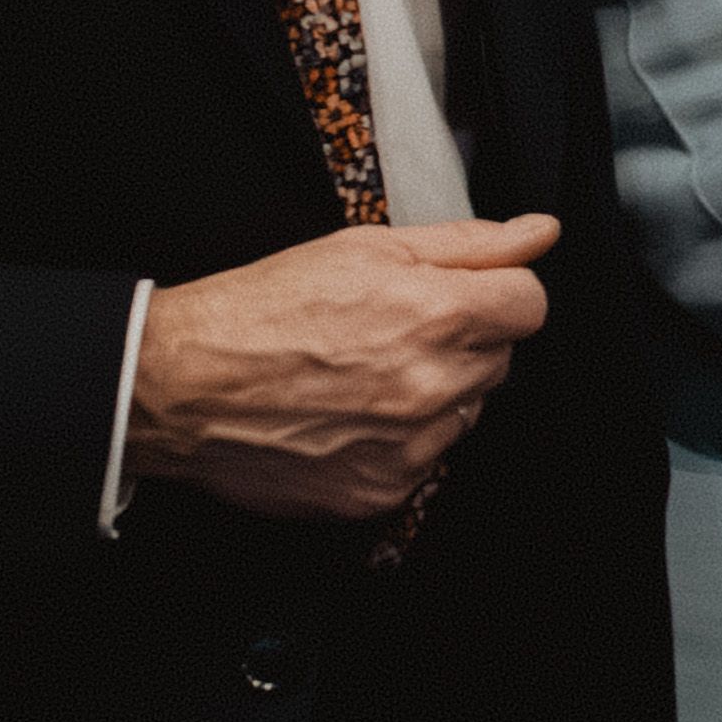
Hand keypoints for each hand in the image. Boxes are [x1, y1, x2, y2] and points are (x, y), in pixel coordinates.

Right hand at [127, 211, 559, 521]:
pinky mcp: (383, 489)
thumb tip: (540, 232)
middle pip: (500, 357)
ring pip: (466, 410)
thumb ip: (467, 243)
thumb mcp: (364, 249)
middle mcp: (432, 386)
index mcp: (436, 316)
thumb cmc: (260, 310)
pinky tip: (350, 413)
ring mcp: (410, 445)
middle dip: (463, 339)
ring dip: (436, 391)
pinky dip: (402, 439)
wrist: (181, 384)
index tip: (461, 292)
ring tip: (363, 372)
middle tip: (393, 329)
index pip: (529, 304)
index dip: (496, 291)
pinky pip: (427, 459)